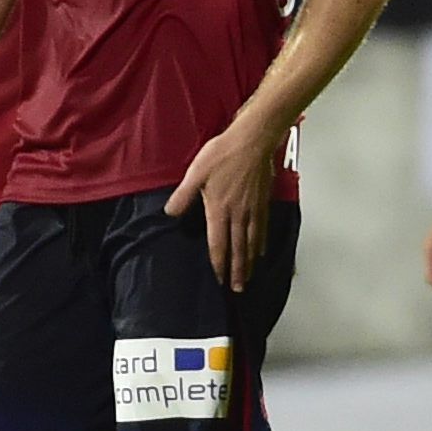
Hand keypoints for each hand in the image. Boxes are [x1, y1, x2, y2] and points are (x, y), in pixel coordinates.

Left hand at [166, 119, 277, 291]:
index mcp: (219, 210)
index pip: (218, 244)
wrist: (253, 141)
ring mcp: (253, 210)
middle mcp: (238, 215)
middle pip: (238, 249)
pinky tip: (261, 251)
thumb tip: (169, 213)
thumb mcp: (196, 172)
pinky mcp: (263, 202)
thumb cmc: (223, 154)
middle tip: (237, 289)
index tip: (219, 279)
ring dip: (249, 262)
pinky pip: (262, 229)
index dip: (219, 264)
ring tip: (249, 277)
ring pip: (251, 243)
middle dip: (237, 271)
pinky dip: (261, 243)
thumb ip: (183, 195)